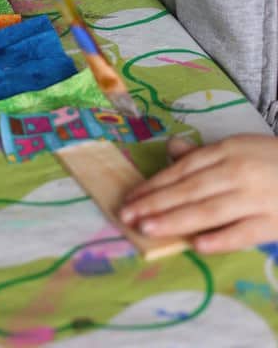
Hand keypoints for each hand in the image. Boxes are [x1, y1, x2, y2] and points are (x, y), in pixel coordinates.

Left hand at [119, 134, 277, 253]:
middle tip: (128, 216)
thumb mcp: (237, 147)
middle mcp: (237, 172)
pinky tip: (197, 245)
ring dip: (176, 220)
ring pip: (209, 211)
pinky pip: (242, 233)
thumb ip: (203, 153)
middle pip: (190, 190)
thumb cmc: (270, 160)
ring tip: (148, 228)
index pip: (183, 169)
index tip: (131, 198)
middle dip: (156, 203)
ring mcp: (255, 197)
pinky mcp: (272, 222)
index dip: (155, 184)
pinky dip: (220, 239)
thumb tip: (170, 150)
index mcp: (227, 151)